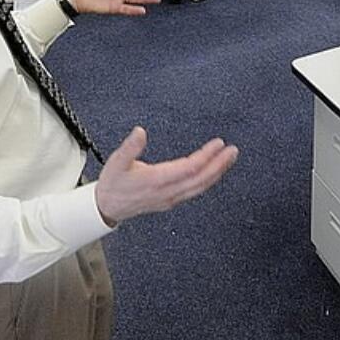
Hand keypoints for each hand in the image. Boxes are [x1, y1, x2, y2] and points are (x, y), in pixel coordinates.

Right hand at [95, 126, 238, 224]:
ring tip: (229, 159)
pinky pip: (195, 190)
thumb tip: (140, 132)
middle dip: (219, 165)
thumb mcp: (116, 162)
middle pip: (200, 180)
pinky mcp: (171, 200)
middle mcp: (166, 192)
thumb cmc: (113, 183)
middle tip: (233, 151)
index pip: (188, 169)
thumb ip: (129, 147)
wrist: (107, 207)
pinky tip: (213, 171)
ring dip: (217, 173)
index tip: (218, 144)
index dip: (206, 157)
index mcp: (155, 180)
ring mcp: (170, 198)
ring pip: (199, 187)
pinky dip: (208, 180)